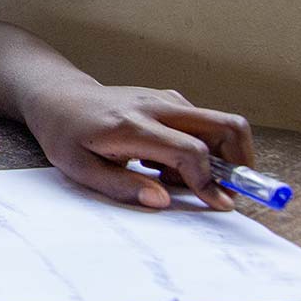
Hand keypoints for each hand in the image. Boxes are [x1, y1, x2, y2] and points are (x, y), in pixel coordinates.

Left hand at [25, 84, 254, 210]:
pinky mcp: (171, 100)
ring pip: (220, 124)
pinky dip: (203, 148)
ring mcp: (166, 99)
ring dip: (219, 157)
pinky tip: (166, 163)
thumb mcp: (79, 168)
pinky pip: (204, 124)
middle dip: (242, 162)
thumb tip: (161, 201)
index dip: (210, 181)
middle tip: (229, 191)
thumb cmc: (66, 134)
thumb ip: (121, 187)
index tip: (219, 204)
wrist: (58, 96)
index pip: (190, 151)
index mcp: (132, 126)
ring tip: (173, 177)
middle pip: (226, 126)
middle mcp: (156, 106)